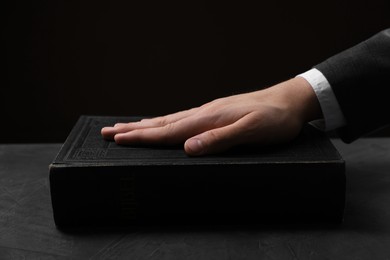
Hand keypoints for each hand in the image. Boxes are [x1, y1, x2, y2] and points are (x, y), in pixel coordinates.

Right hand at [101, 77, 321, 155]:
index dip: (142, 137)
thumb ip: (220, 140)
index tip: (118, 139)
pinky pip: (182, 119)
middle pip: (161, 123)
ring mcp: (208, 112)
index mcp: (208, 119)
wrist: (289, 101)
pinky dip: (165, 123)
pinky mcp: (215, 113)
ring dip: (146, 125)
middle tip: (109, 132)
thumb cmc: (274, 119)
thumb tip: (189, 148)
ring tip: (127, 127)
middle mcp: (203, 114)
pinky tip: (164, 124)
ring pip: (169, 120)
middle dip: (133, 130)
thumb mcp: (251, 131)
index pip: (168, 131)